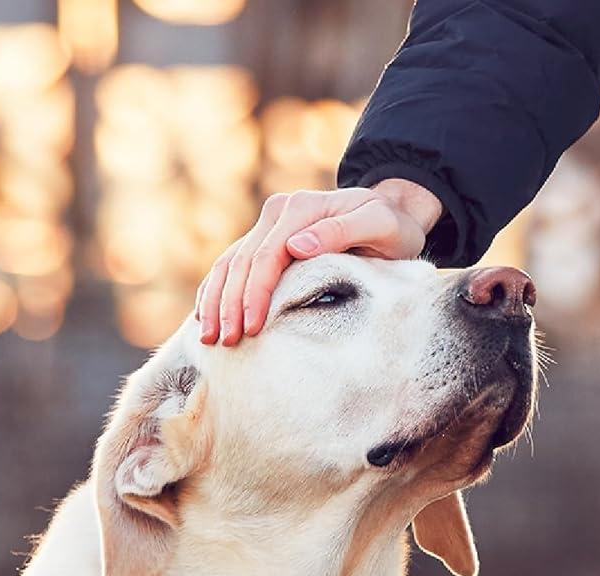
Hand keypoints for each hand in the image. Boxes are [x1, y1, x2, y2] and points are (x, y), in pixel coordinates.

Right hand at [195, 179, 442, 344]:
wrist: (393, 213)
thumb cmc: (392, 227)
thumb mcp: (379, 226)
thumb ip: (340, 232)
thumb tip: (297, 245)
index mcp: (300, 209)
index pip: (267, 257)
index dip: (256, 294)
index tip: (252, 328)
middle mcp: (279, 213)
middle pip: (242, 262)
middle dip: (229, 304)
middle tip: (223, 342)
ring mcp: (271, 224)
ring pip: (231, 263)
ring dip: (216, 300)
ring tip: (207, 336)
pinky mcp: (269, 238)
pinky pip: (235, 264)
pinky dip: (218, 289)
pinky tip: (206, 314)